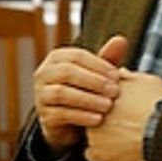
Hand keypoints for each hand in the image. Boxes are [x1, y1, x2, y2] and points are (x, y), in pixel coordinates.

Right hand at [32, 35, 127, 152]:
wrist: (72, 121)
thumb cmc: (86, 89)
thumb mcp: (97, 73)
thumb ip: (108, 57)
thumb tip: (121, 39)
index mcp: (58, 58)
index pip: (77, 56)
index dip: (99, 65)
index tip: (117, 76)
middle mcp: (44, 74)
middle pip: (67, 73)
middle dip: (94, 81)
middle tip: (115, 91)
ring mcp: (41, 95)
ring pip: (62, 93)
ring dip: (88, 99)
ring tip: (108, 105)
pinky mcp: (44, 116)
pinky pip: (61, 114)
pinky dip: (81, 116)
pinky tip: (98, 119)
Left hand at [85, 70, 161, 160]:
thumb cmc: (158, 104)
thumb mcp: (148, 81)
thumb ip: (130, 77)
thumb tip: (121, 72)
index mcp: (105, 93)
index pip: (97, 98)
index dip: (109, 105)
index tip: (120, 109)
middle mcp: (94, 111)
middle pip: (93, 115)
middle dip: (105, 119)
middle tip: (122, 124)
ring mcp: (94, 132)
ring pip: (92, 135)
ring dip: (103, 136)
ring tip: (123, 139)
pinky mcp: (98, 152)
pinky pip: (92, 155)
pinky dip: (102, 155)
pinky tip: (117, 152)